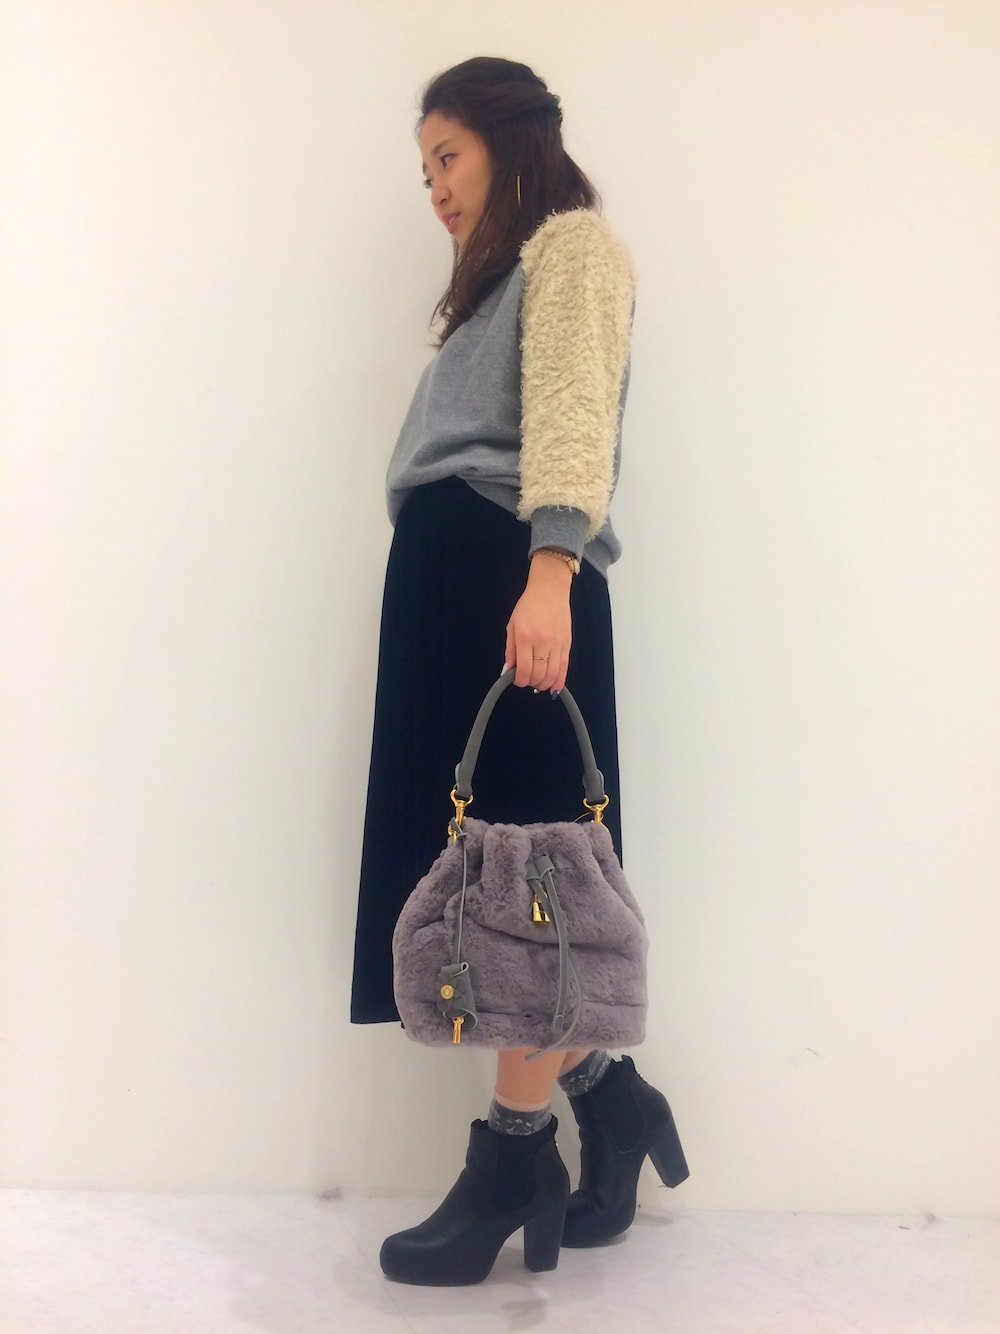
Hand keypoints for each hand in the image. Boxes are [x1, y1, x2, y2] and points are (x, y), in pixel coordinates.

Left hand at [503, 553, 572, 692]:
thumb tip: (507, 670)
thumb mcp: (512, 625)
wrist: (550, 589)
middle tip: (527, 680)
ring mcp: (557, 643)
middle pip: (538, 674)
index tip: (517, 680)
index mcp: (525, 637)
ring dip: (544, 684)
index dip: (519, 681)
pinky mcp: (567, 643)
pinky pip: (565, 667)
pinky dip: (560, 680)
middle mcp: (542, 642)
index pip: (524, 669)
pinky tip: (554, 687)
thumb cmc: (530, 604)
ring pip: (552, 674)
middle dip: (531, 683)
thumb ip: (510, 650)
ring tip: (538, 682)